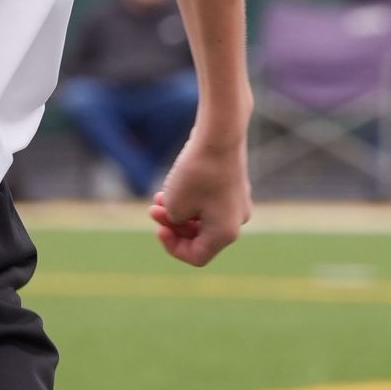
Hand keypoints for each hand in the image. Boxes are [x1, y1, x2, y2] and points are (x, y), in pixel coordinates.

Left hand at [149, 127, 250, 267]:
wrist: (219, 133)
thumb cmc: (197, 172)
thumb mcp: (175, 205)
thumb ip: (174, 222)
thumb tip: (179, 218)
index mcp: (226, 233)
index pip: (197, 256)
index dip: (172, 247)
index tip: (158, 229)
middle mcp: (237, 220)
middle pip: (200, 236)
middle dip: (173, 225)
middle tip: (153, 209)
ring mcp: (237, 201)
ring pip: (203, 217)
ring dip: (179, 211)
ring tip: (159, 197)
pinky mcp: (234, 184)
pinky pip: (210, 201)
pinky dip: (191, 198)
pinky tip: (174, 184)